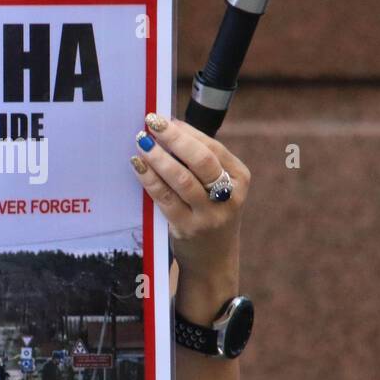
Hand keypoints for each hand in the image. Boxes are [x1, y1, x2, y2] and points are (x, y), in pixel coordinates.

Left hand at [129, 112, 249, 318]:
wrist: (213, 260)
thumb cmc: (211, 213)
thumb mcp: (220, 188)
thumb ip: (201, 163)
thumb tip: (167, 128)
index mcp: (240, 178)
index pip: (212, 148)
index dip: (186, 132)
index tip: (164, 119)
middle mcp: (229, 196)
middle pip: (201, 160)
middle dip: (174, 138)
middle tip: (151, 122)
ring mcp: (210, 215)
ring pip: (181, 179)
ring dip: (158, 157)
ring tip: (141, 142)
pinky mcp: (188, 228)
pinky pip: (165, 198)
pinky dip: (150, 179)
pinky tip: (138, 166)